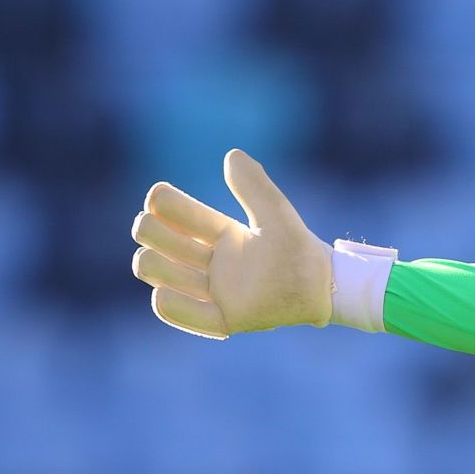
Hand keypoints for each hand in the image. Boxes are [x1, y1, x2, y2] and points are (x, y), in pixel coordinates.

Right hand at [130, 148, 331, 338]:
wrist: (324, 289)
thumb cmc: (301, 250)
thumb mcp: (276, 214)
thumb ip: (255, 187)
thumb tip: (231, 155)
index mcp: (221, 234)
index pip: (171, 212)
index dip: (163, 202)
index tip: (161, 199)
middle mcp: (212, 261)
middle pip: (154, 239)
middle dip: (150, 230)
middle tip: (169, 233)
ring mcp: (215, 290)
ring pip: (156, 271)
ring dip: (153, 264)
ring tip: (166, 263)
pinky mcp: (223, 318)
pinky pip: (182, 314)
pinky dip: (168, 305)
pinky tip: (162, 294)